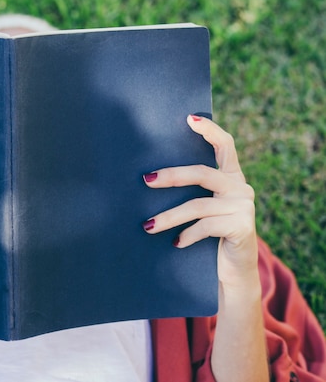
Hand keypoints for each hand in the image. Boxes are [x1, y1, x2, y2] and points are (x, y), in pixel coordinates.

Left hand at [142, 115, 257, 287]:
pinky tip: (176, 243)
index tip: (189, 118)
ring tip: (148, 226)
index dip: (209, 130)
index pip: (225, 145)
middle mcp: (241, 187)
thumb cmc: (208, 237)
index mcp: (231, 177)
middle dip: (171, 176)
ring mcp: (244, 206)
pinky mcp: (242, 226)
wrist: (231, 273)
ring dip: (169, 216)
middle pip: (202, 173)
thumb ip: (192, 192)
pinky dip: (187, 234)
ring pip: (197, 205)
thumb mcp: (202, 210)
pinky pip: (206, 226)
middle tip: (146, 180)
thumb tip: (148, 177)